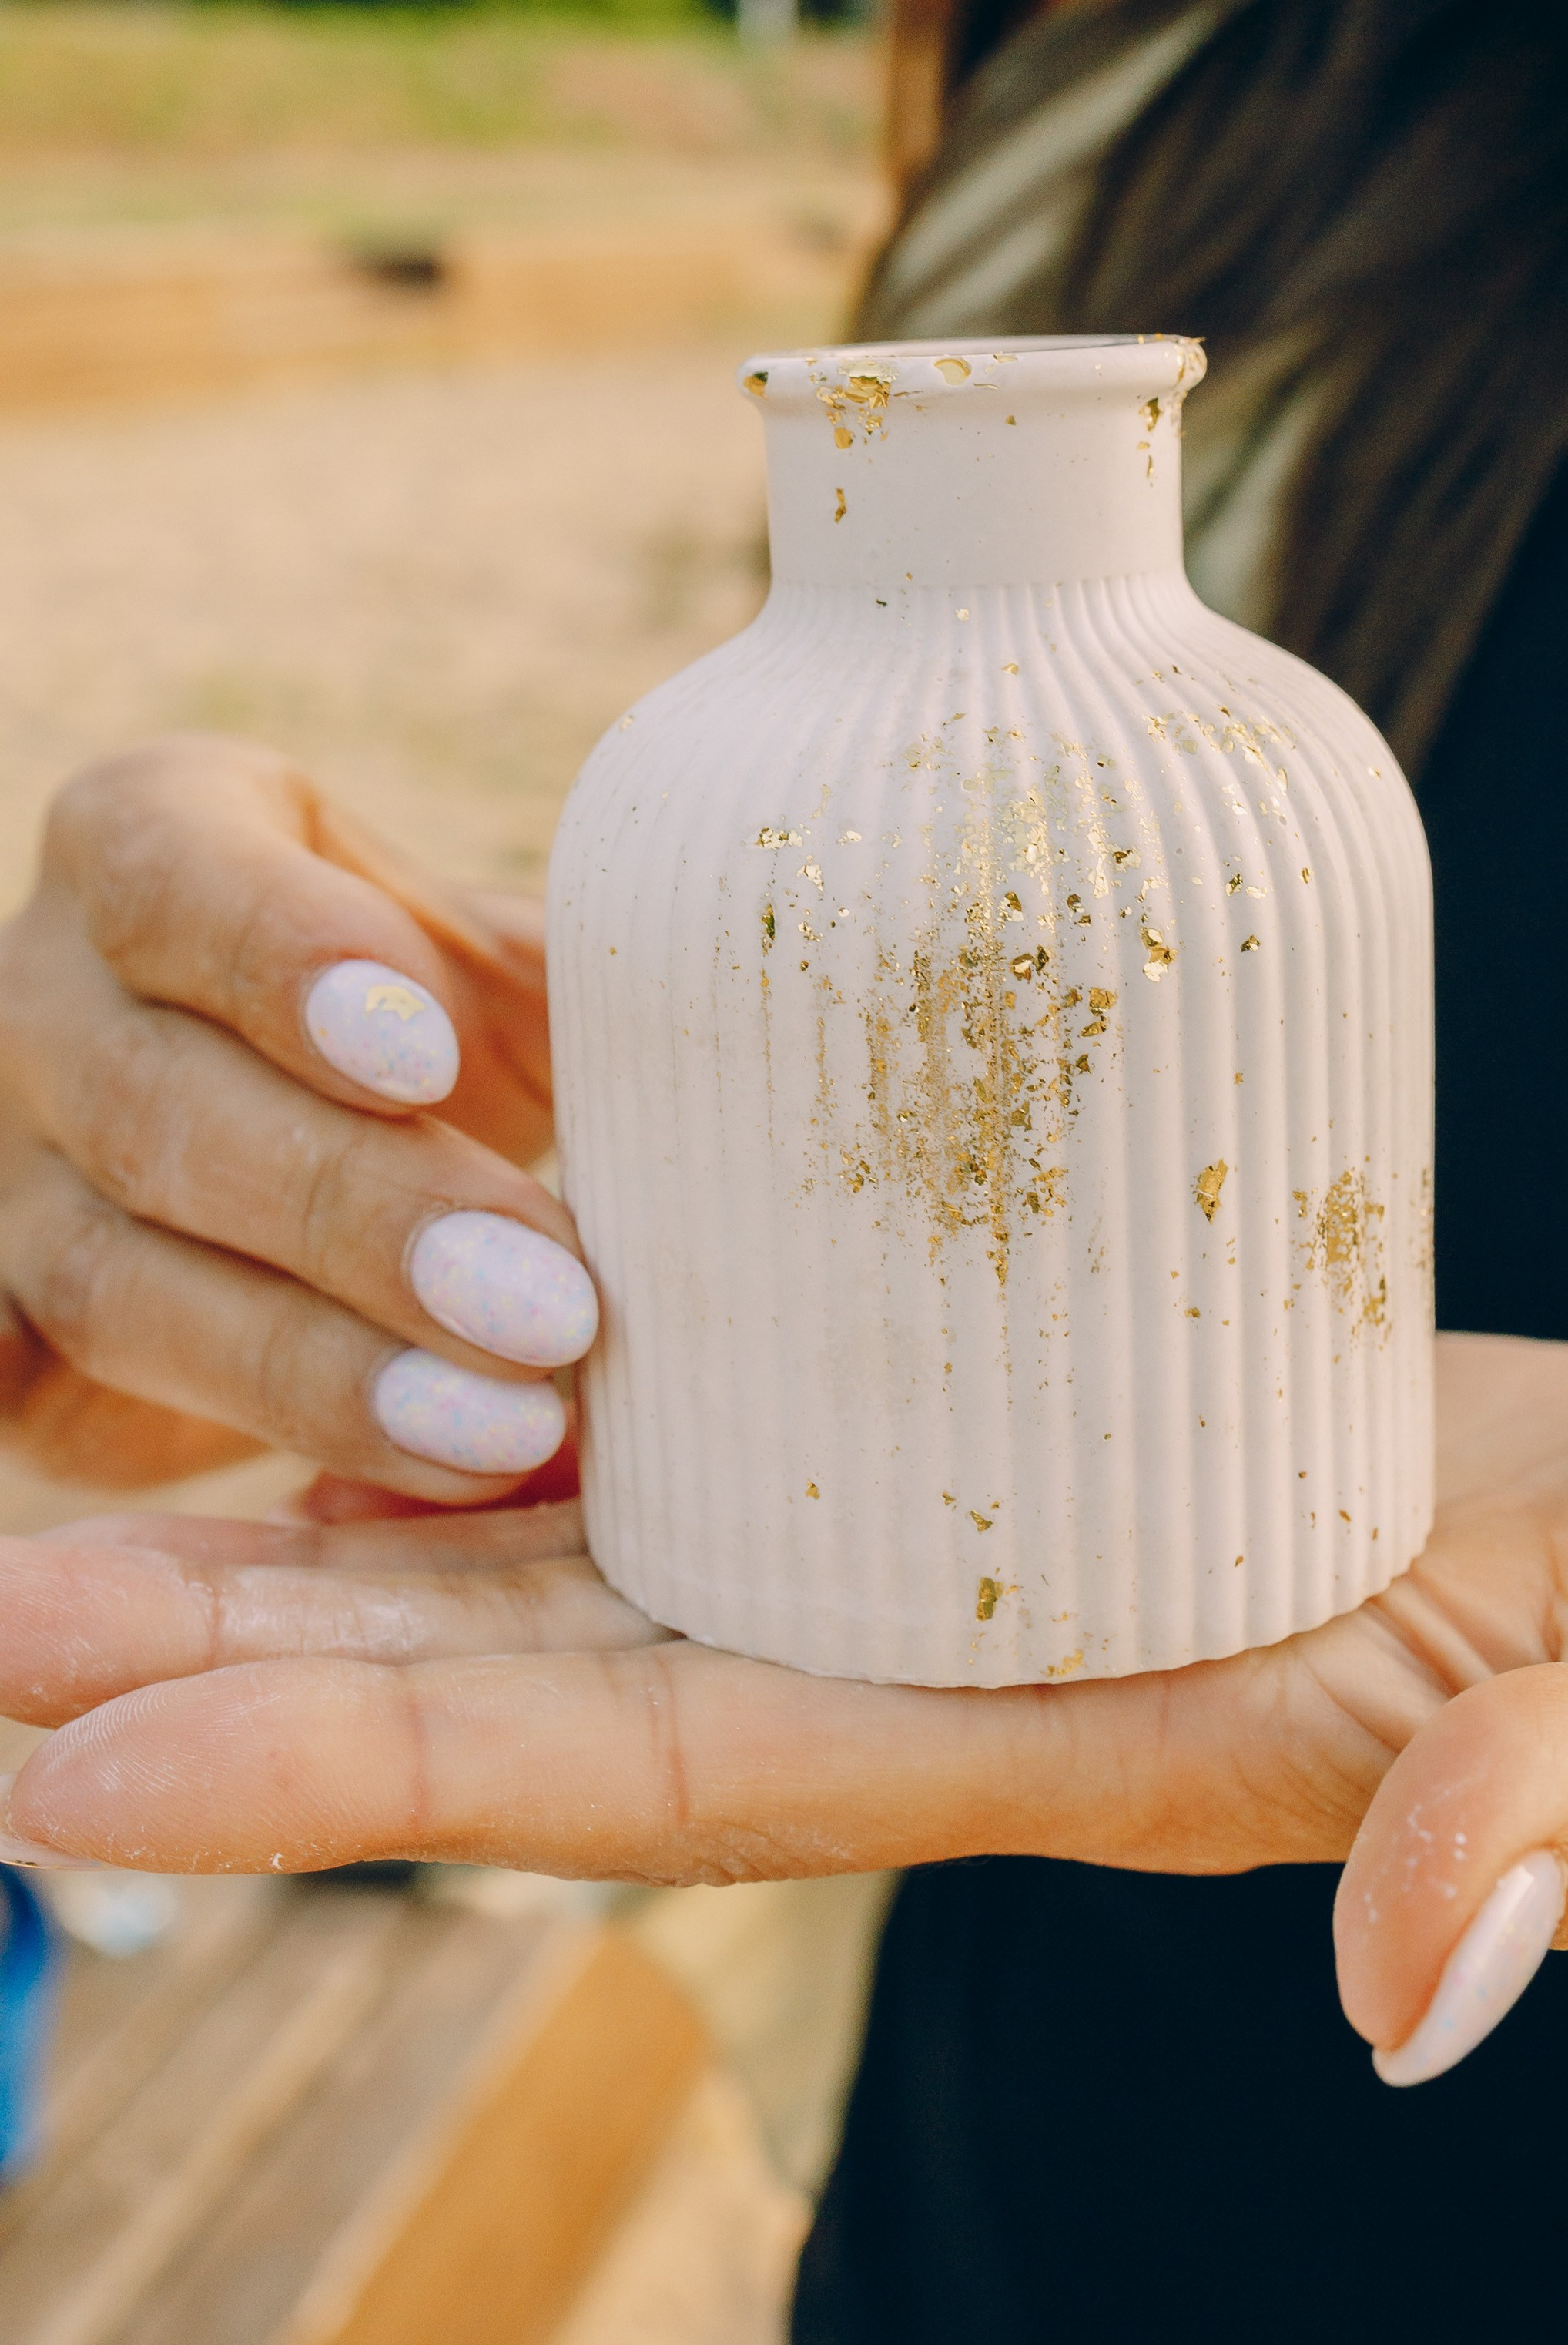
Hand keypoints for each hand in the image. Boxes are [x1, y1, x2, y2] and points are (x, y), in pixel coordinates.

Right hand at [0, 737, 593, 1499]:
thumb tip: (721, 1026)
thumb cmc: (438, 1014)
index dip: (289, 964)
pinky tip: (295, 1503)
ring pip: (118, 1279)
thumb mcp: (496, 956)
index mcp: (151, 841)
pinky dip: (149, 1449)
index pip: (179, 880)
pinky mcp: (12, 1333)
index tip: (426, 1060)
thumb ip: (577, 972)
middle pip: (162, 1106)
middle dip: (360, 1215)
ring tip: (502, 1427)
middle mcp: (44, 997)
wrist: (313, 1114)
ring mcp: (8, 1173)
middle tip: (546, 1302)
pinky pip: (37, 1394)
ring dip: (321, 1371)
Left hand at [5, 1332, 1567, 2080]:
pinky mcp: (1048, 1426)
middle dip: (274, 1656)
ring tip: (111, 1465)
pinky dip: (579, 1379)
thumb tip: (1412, 1974)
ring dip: (368, 1511)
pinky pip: (769, 1406)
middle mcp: (984, 1664)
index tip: (101, 1759)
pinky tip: (425, 1326)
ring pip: (630, 1538)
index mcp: (1087, 1752)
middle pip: (573, 1670)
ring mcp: (1001, 1546)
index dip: (390, 1759)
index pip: (686, 1774)